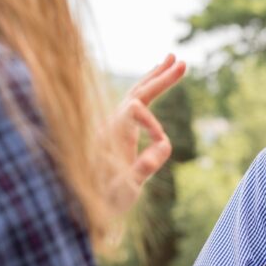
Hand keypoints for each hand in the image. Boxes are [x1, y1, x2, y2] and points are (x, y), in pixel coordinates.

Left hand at [107, 54, 185, 213]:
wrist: (84, 206)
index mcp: (112, 133)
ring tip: (171, 59)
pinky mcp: (117, 131)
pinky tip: (154, 83)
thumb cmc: (105, 200)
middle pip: (138, 91)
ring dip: (154, 77)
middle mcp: (111, 124)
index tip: (160, 151)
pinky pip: (134, 102)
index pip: (137, 108)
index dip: (154, 124)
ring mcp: (114, 126)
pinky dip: (147, 88)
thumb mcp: (124, 190)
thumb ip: (141, 168)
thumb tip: (163, 145)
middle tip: (181, 61)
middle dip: (160, 78)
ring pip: (136, 92)